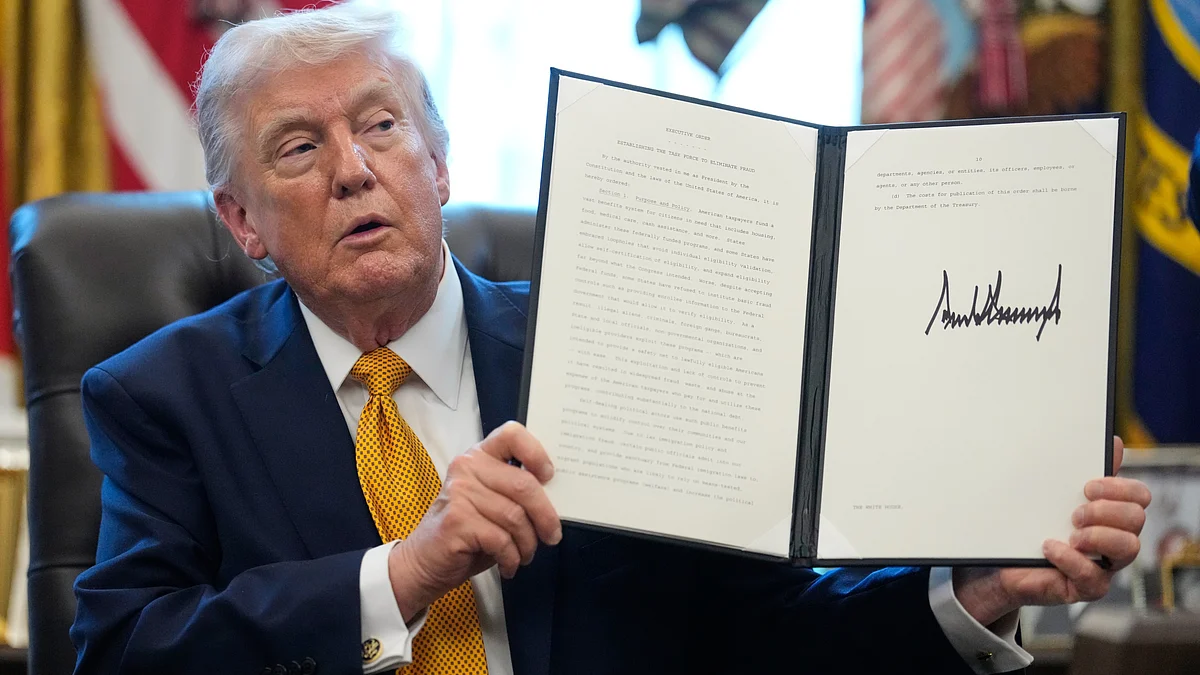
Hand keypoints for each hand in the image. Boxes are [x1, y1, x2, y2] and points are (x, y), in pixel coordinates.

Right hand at [386, 421, 561, 619]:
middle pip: (524, 485)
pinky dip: (511, 558)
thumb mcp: (492, 504)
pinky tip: (508, 565)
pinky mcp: (457, 521)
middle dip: (545, 516)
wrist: (423, 562)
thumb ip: (515, 494)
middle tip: (552, 536)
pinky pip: (501, 539)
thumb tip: (556, 500)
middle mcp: (467, 468)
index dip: (536, 453)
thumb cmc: (466, 532)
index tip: (548, 476)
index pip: (512, 434)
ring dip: (527, 543)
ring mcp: (460, 493)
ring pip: (515, 517)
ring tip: (524, 555)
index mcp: (479, 457)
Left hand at [954, 436, 1150, 626]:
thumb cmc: (1027, 526)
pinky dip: (1070, 559)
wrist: (997, 561)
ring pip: (1129, 549)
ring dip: (1098, 536)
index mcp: (1109, 512)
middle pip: (1137, 519)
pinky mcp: (1085, 587)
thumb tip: (1113, 442)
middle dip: (1106, 511)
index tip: (1086, 486)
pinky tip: (1049, 547)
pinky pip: (1094, 579)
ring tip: (1070, 534)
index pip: (1139, 496)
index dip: (1119, 488)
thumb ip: (1078, 470)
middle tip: (1074, 513)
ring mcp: (1102, 564)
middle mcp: (1113, 538)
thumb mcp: (1048, 494)